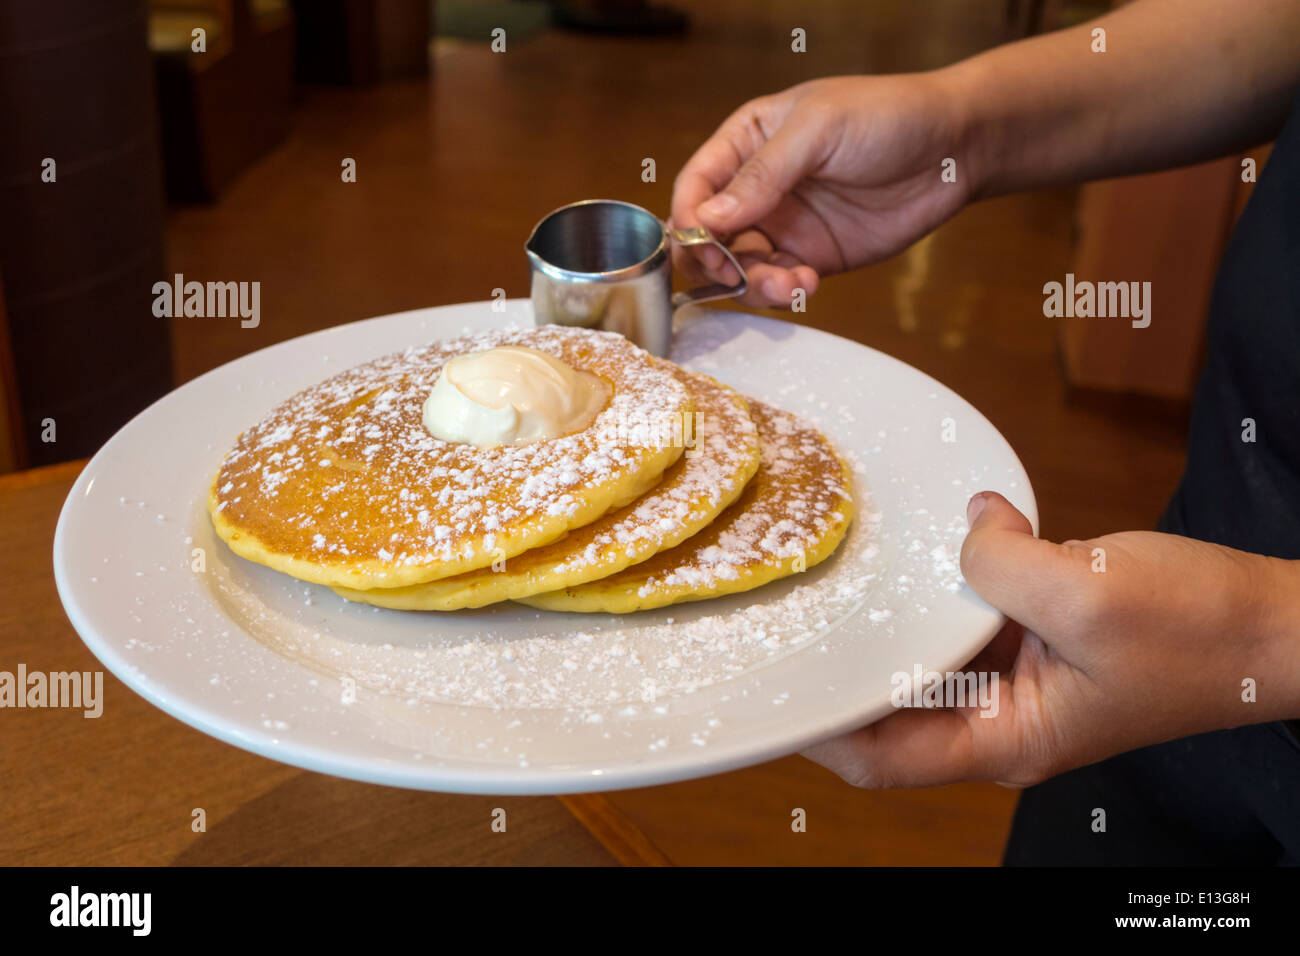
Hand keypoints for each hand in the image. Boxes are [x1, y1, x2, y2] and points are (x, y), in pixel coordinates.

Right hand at [670, 73, 973, 308]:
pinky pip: (780, 282)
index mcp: (747, 141)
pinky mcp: (812, 256)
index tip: (700, 243)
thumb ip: (762, 174)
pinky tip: (807, 284)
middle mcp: (757, 187)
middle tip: (735, 273)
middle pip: (708, 236)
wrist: (954, 147)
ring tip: (789, 283)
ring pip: (741, 267)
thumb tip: (706, 219)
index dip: (688, 219)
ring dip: (753, 283)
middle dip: (715, 261)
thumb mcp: (818, 130)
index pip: (696, 185)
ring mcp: (784, 224)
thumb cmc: (887, 116)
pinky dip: (785, 291)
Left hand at [803, 492, 1299, 788]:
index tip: (781, 682)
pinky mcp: (1034, 642)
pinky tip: (943, 538)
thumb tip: (966, 528)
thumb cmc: (1201, 634)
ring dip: (900, 617)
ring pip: (928, 658)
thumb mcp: (1085, 592)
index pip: (883, 757)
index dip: (825, 726)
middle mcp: (1001, 721)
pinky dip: (953, 582)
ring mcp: (1017, 683)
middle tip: (797, 614)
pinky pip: (970, 617)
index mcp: (1007, 740)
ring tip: (849, 574)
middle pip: (893, 707)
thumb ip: (999, 564)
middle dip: (848, 665)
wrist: (1274, 626)